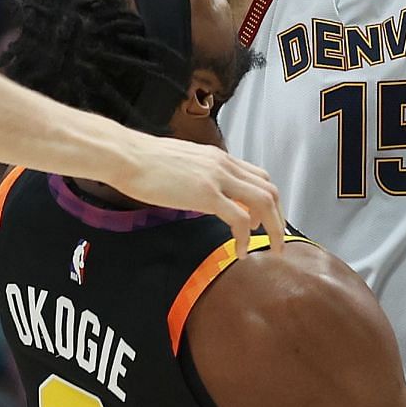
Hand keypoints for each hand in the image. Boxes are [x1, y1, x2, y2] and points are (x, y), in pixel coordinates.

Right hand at [116, 136, 284, 258]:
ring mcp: (217, 178)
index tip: (265, 220)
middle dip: (279, 218)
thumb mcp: (181, 163)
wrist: (126, 155)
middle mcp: (223, 164)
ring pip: (263, 202)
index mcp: (218, 157)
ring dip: (273, 228)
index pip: (259, 176)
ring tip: (271, 248)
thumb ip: (198, 175)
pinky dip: (245, 237)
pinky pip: (239, 219)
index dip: (269, 200)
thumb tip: (200, 191)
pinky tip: (239, 251)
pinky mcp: (206, 194)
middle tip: (277, 240)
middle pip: (269, 189)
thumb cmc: (144, 160)